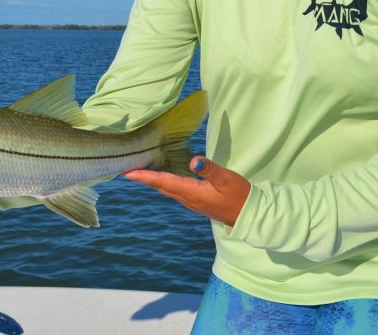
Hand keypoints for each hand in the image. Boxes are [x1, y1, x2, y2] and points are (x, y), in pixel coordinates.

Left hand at [124, 156, 250, 226]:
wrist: (249, 216)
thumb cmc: (239, 195)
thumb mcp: (226, 179)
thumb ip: (210, 169)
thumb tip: (193, 161)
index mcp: (191, 192)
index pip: (163, 182)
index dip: (145, 177)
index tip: (128, 172)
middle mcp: (187, 199)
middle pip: (160, 186)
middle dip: (144, 178)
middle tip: (128, 168)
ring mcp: (192, 202)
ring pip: (166, 189)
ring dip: (153, 181)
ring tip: (141, 171)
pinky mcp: (197, 201)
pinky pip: (174, 191)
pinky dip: (164, 182)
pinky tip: (164, 176)